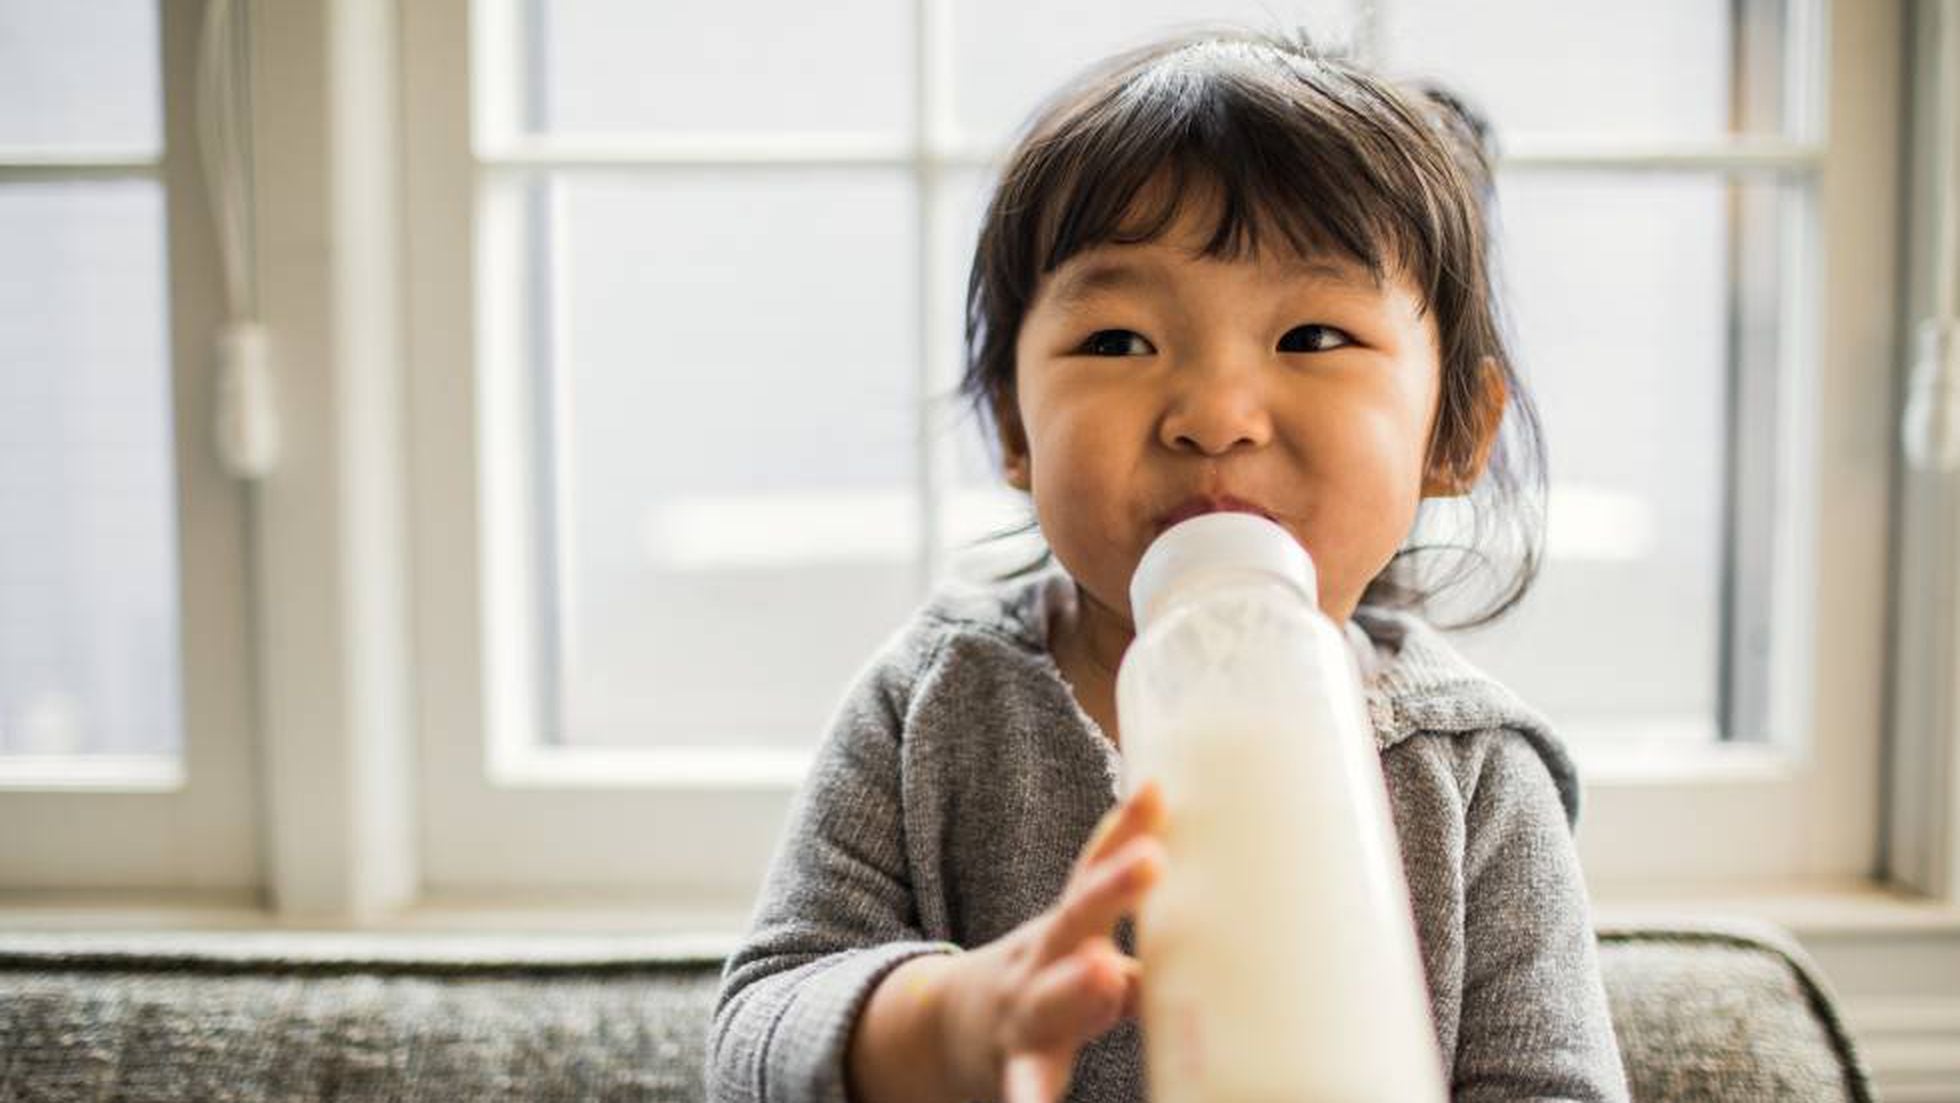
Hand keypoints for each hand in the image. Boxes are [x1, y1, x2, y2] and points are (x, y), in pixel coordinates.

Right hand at [940, 779, 1166, 1102]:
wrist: (952, 1031)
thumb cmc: (1047, 981)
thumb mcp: (1086, 950)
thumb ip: (1151, 944)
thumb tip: (1241, 927)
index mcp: (1068, 925)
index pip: (1095, 865)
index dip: (1125, 827)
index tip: (1156, 789)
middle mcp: (1042, 958)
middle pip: (1076, 917)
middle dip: (1112, 889)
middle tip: (1150, 861)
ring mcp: (1025, 1011)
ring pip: (1051, 997)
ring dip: (1077, 985)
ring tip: (1105, 973)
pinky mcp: (1017, 1068)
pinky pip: (1025, 1086)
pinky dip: (1030, 1099)